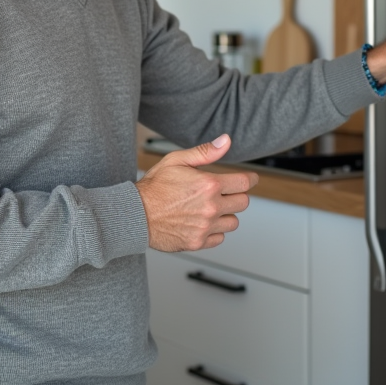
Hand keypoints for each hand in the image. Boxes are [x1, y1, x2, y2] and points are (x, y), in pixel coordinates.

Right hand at [135, 134, 258, 252]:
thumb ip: (205, 152)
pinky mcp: (198, 242)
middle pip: (243, 203)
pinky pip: (219, 238)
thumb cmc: (154, 187)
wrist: (135, 214)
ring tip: (211, 208)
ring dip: (226, 214)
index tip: (250, 179)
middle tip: (224, 193)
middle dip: (236, 195)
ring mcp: (205, 227)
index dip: (250, 179)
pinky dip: (214, 231)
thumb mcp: (177, 160)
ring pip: (233, 222)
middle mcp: (210, 207)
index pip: (244, 183)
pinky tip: (203, 222)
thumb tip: (226, 141)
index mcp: (209, 185)